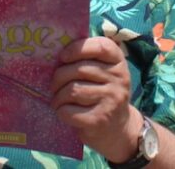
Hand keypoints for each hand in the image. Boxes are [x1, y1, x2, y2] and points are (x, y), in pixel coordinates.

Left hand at [50, 36, 142, 161]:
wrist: (117, 127)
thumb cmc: (102, 92)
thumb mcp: (103, 71)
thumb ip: (87, 59)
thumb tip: (56, 51)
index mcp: (118, 62)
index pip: (100, 47)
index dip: (77, 48)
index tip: (63, 56)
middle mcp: (119, 79)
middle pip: (79, 70)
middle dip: (59, 77)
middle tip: (54, 85)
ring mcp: (111, 100)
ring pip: (72, 90)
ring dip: (58, 96)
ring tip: (58, 99)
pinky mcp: (100, 119)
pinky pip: (69, 110)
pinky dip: (60, 110)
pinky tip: (63, 111)